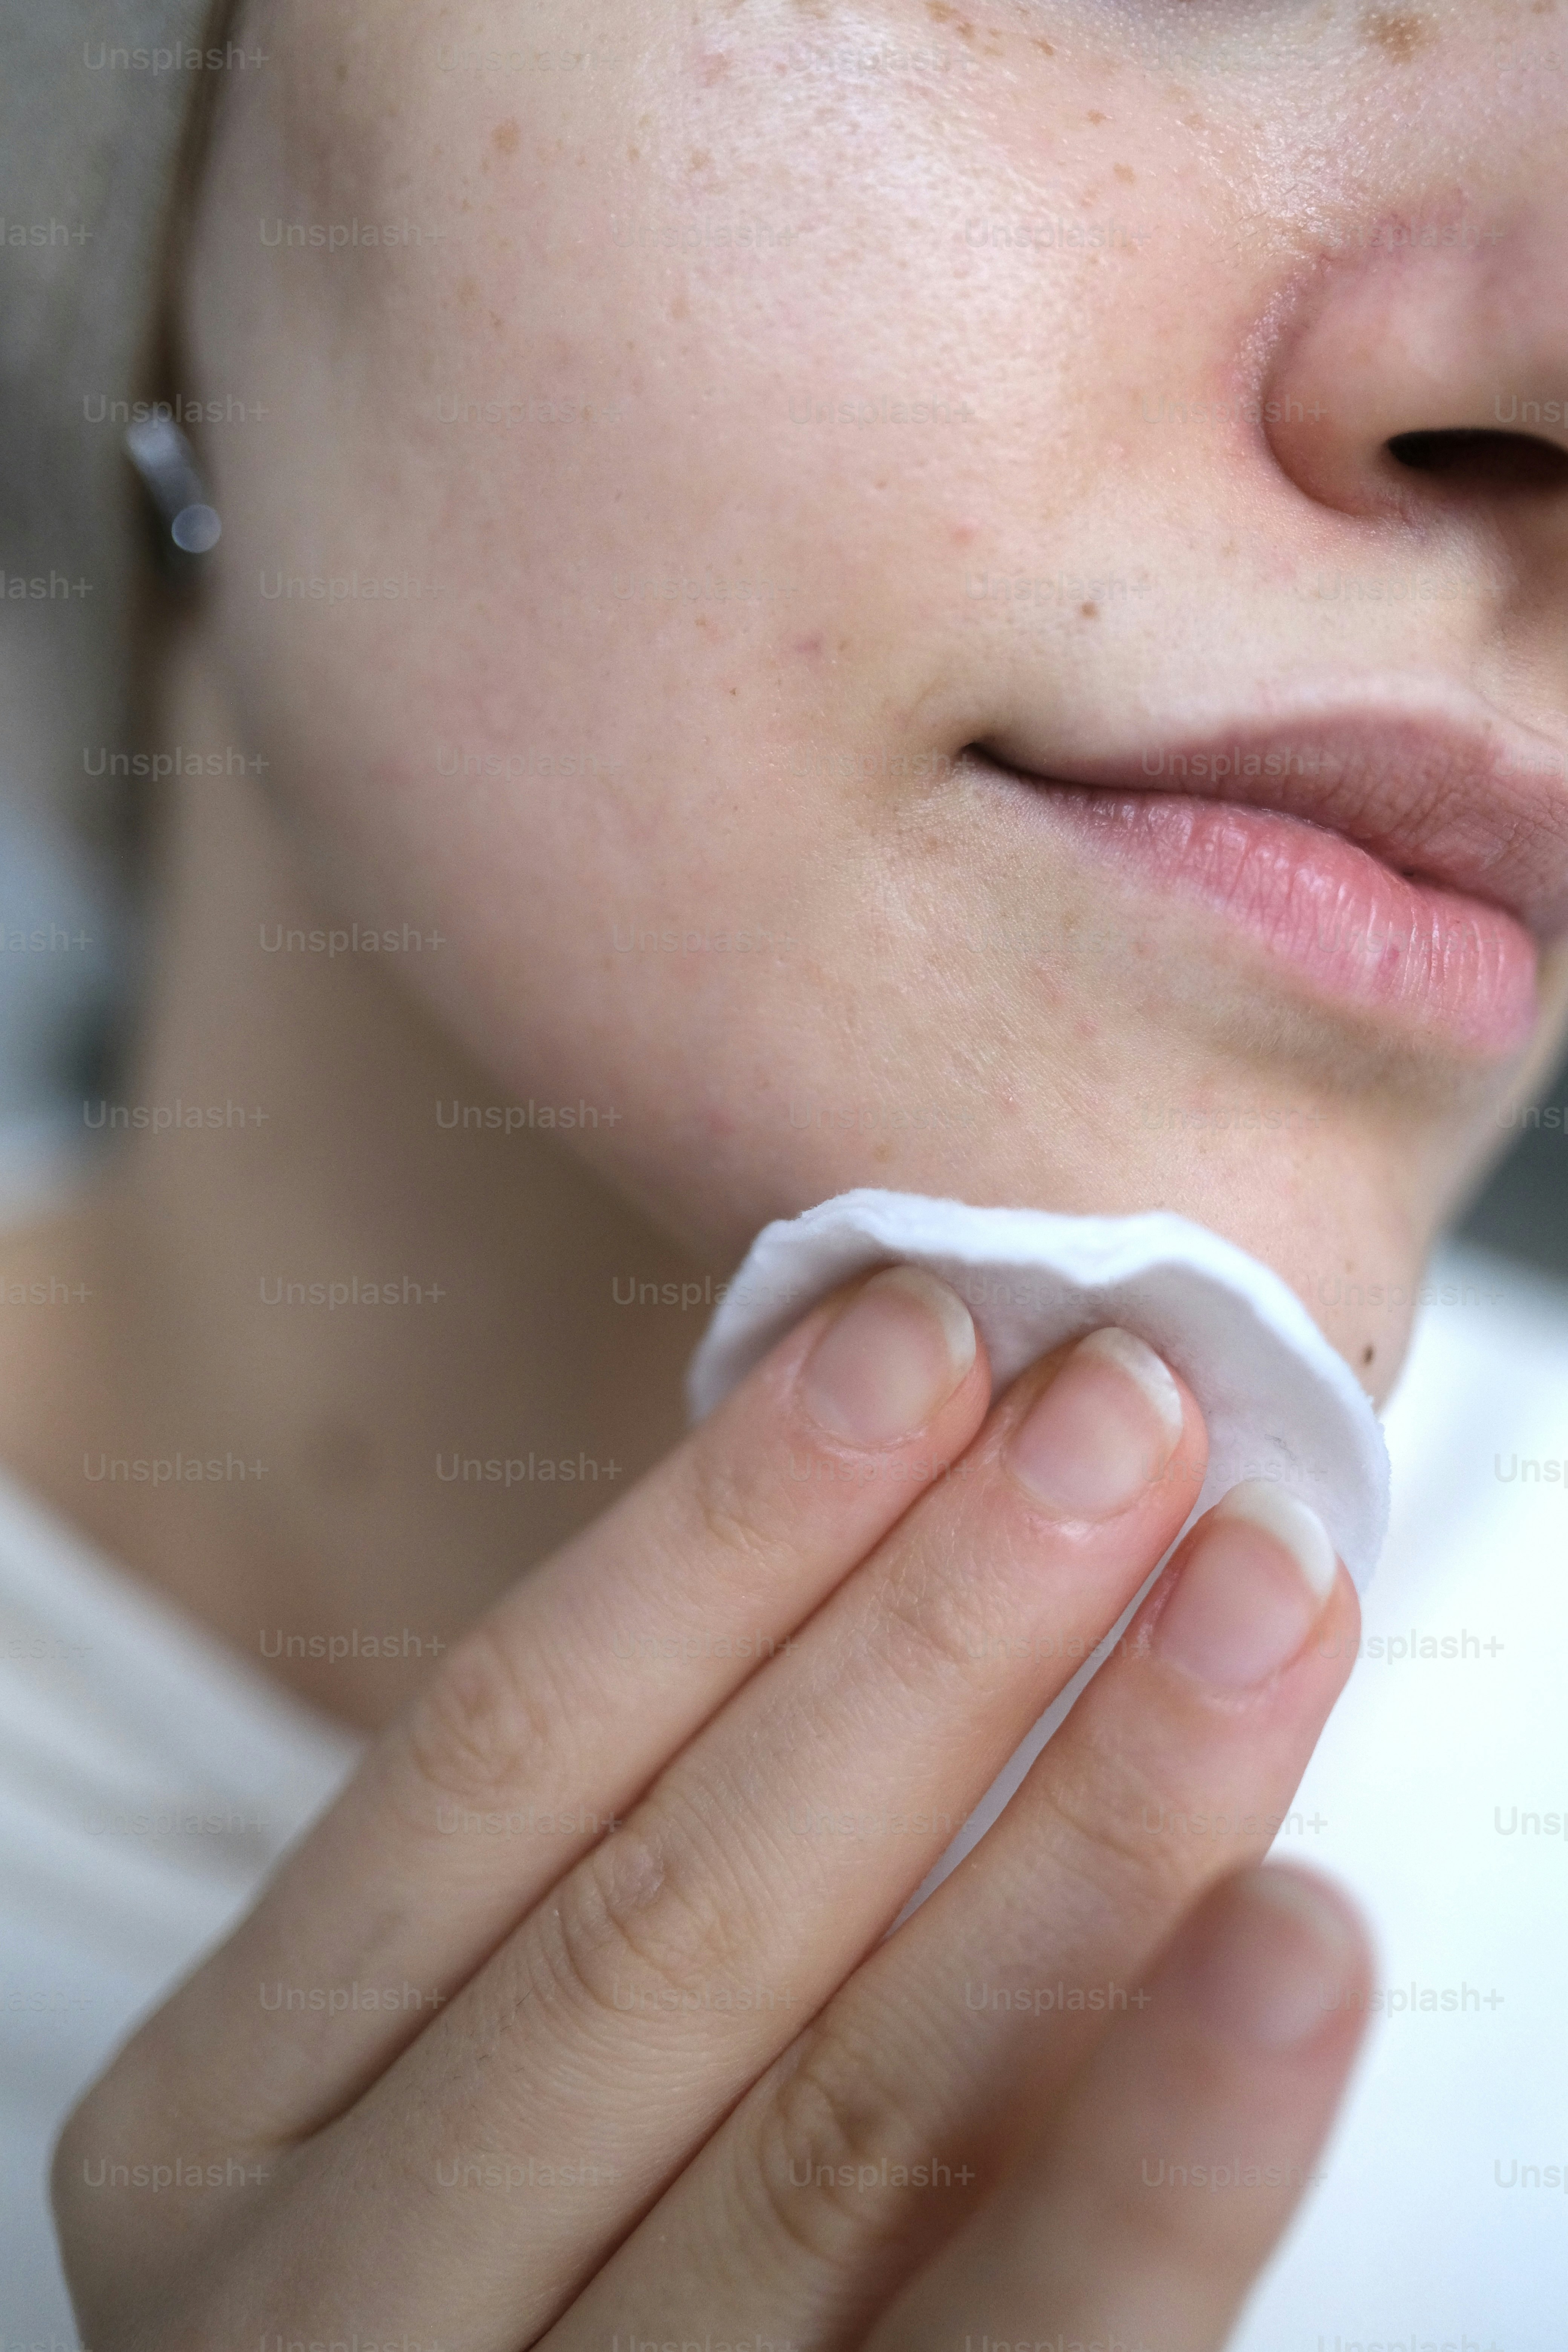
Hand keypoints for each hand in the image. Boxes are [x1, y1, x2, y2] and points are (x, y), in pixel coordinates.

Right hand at [52, 1266, 1369, 2348]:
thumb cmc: (512, 2233)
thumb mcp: (444, 2068)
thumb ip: (627, 1860)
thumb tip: (918, 1508)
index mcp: (220, 2126)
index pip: (483, 1759)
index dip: (716, 1535)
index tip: (919, 1331)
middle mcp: (337, 2306)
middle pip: (672, 1922)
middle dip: (927, 1635)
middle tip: (1122, 1406)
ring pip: (849, 2125)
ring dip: (1086, 1822)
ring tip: (1255, 1592)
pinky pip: (1018, 2349)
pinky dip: (1166, 2145)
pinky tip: (1293, 1930)